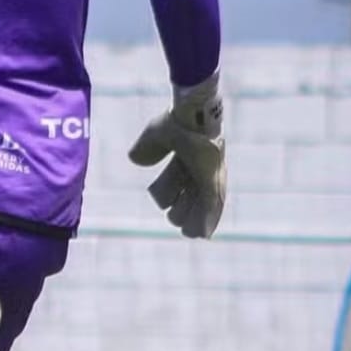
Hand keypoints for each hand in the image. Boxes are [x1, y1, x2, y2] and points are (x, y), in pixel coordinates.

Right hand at [128, 73, 225, 238]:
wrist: (190, 116)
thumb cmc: (174, 121)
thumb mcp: (154, 136)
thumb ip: (146, 148)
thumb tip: (136, 159)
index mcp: (186, 154)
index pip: (178, 178)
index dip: (169, 191)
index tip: (164, 204)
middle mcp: (200, 166)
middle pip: (192, 192)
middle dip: (182, 208)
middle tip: (173, 220)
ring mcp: (209, 174)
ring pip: (203, 202)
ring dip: (196, 219)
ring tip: (189, 234)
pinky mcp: (214, 180)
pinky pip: (212, 205)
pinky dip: (208, 220)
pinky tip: (204, 234)